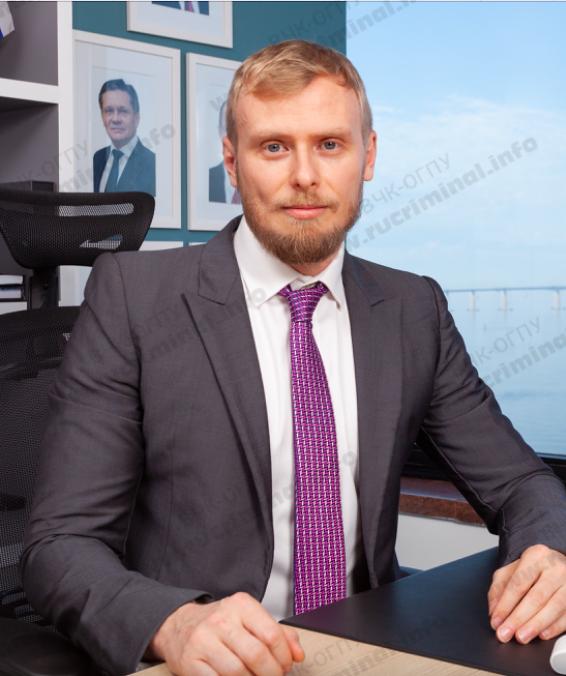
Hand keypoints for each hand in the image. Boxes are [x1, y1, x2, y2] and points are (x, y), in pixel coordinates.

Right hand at [145, 591, 304, 675]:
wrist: (178, 626)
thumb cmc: (219, 624)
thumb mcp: (250, 619)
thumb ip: (279, 633)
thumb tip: (298, 653)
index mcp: (240, 605)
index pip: (272, 633)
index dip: (284, 656)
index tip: (286, 664)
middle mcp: (221, 619)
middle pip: (257, 654)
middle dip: (272, 673)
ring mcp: (203, 641)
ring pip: (238, 672)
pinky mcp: (190, 662)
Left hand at [488, 544, 565, 643]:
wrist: (557, 562)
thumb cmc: (532, 568)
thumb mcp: (511, 569)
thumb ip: (499, 588)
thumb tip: (494, 610)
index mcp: (536, 556)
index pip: (519, 583)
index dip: (506, 604)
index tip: (496, 621)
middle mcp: (556, 568)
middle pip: (536, 597)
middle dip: (519, 618)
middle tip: (506, 633)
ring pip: (554, 607)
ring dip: (536, 626)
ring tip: (521, 637)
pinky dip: (554, 628)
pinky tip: (541, 634)